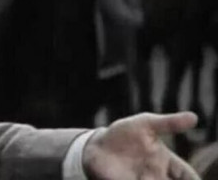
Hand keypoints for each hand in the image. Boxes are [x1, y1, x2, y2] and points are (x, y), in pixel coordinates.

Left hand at [83, 112, 199, 179]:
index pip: (187, 175)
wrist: (96, 145)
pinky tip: (140, 179)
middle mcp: (157, 176)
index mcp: (166, 161)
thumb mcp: (146, 123)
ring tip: (149, 178)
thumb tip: (194, 117)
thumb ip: (169, 123)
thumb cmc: (124, 133)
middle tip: (166, 178)